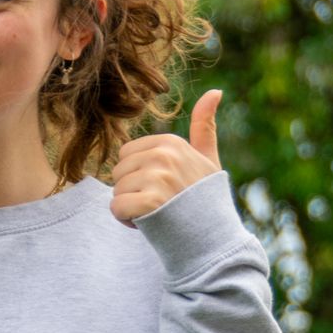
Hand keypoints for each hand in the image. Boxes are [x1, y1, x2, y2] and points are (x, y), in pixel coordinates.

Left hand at [110, 89, 223, 226]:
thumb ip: (205, 127)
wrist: (215, 240)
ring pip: (116, 191)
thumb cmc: (208, 201)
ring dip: (131, 208)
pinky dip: (127, 221)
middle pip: (119, 172)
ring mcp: (158, 176)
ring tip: (159, 214)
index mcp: (171, 142)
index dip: (140, 176)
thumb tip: (215, 91)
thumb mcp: (208, 159)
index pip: (127, 155)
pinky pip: (116, 208)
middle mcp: (164, 154)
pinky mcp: (150, 200)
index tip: (165, 189)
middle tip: (162, 205)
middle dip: (133, 192)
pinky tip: (151, 224)